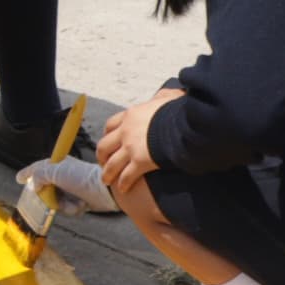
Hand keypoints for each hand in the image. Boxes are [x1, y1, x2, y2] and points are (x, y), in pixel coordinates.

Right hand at [12, 155, 109, 235]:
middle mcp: (62, 176)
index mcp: (56, 166)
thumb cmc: (81, 178)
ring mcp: (70, 189)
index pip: (37, 169)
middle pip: (45, 190)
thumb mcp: (56, 171)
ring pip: (55, 202)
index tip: (19, 179)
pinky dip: (73, 209)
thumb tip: (34, 185)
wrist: (105, 190)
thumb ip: (39, 175)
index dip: (27, 173)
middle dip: (49, 198)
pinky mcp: (78, 199)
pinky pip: (67, 208)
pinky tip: (81, 205)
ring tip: (75, 203)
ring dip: (64, 205)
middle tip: (52, 202)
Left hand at [96, 88, 178, 203]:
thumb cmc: (178, 110)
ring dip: (107, 173)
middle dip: (101, 156)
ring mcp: (130, 148)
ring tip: (107, 181)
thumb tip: (165, 95)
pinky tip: (122, 189)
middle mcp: (125, 132)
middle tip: (103, 162)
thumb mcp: (167, 98)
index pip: (111, 125)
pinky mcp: (139, 162)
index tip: (108, 141)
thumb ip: (163, 97)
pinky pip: (126, 176)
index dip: (108, 135)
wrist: (182, 123)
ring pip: (111, 164)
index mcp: (130, 115)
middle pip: (105, 146)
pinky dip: (123, 183)